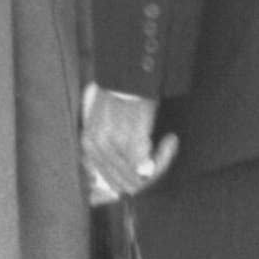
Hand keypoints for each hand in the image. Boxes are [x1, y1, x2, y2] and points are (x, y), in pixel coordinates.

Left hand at [81, 84, 177, 203]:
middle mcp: (97, 148)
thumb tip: (112, 184)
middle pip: (125, 184)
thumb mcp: (103, 122)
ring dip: (159, 166)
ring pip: (139, 179)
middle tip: (162, 160)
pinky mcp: (132, 141)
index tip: (142, 178)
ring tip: (168, 145)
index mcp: (88, 144)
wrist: (128, 73)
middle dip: (148, 178)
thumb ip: (106, 150)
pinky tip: (170, 141)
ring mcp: (114, 146)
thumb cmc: (120, 94)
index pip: (106, 181)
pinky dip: (164, 158)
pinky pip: (150, 167)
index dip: (126, 185)